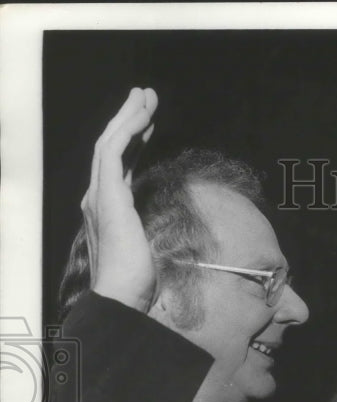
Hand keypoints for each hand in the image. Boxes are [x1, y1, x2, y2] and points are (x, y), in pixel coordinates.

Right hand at [82, 87, 157, 310]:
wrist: (120, 296)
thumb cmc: (136, 284)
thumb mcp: (148, 251)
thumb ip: (150, 234)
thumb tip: (165, 233)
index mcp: (109, 210)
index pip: (120, 167)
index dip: (134, 144)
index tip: (149, 126)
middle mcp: (98, 198)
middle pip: (112, 148)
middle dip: (129, 120)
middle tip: (146, 98)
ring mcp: (99, 195)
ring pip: (111, 142)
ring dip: (129, 117)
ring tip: (146, 97)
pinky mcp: (106, 194)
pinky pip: (113, 151)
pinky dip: (127, 130)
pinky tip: (142, 117)